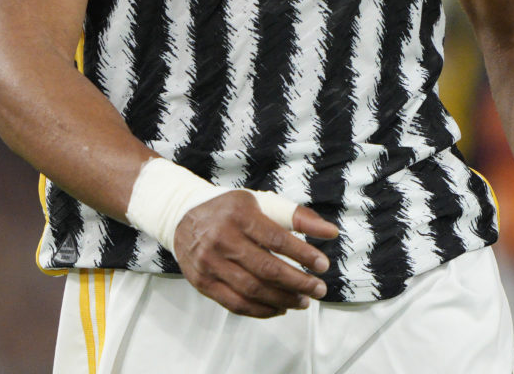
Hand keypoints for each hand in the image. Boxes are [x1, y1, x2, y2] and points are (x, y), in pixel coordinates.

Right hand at [173, 190, 338, 317]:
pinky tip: (279, 307)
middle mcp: (222, 238)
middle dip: (298, 283)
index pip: (277, 239)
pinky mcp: (203, 282)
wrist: (182, 217)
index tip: (323, 266)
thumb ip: (298, 217)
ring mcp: (210, 263)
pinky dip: (261, 310)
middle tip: (318, 289)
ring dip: (283, 300)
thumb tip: (331, 232)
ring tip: (303, 301)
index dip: (303, 255)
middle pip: (266, 269)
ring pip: (252, 290)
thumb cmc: (230, 211)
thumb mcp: (261, 203)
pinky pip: (236, 304)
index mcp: (240, 215)